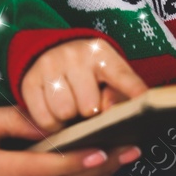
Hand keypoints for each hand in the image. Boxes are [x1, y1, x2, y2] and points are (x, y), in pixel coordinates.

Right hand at [20, 38, 148, 133]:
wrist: (51, 52)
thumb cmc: (88, 72)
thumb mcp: (108, 76)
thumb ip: (118, 95)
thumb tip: (112, 114)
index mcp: (102, 53)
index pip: (122, 76)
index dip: (134, 92)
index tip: (145, 103)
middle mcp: (74, 55)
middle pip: (89, 107)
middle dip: (89, 115)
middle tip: (87, 109)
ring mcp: (49, 66)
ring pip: (64, 114)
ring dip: (69, 120)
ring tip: (71, 110)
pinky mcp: (29, 81)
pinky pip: (44, 119)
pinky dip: (51, 124)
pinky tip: (55, 113)